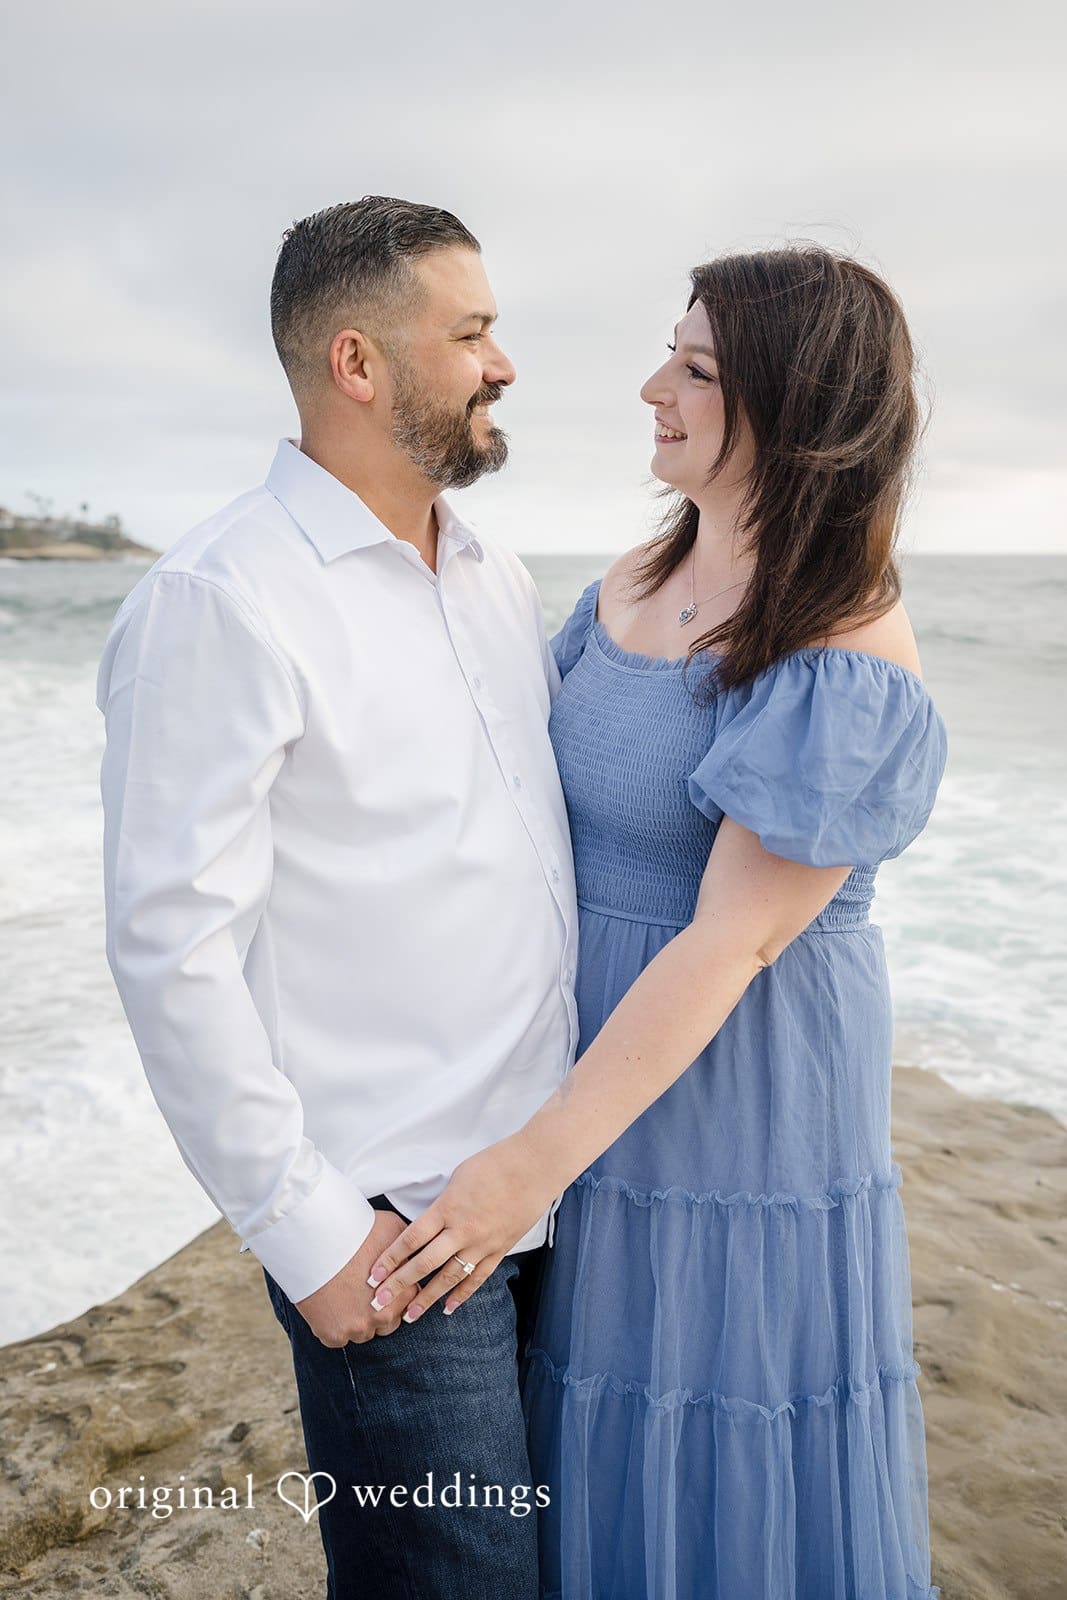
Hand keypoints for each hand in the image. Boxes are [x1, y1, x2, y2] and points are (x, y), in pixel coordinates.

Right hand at [294, 1210, 418, 1346]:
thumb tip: (417, 1252)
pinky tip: (333, 1307)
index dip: (398, 1289)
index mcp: (401, 1293)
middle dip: (382, 1308)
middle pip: (389, 1321)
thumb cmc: (354, 1229)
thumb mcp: (393, 1228)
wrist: (313, 1238)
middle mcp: (382, 1316)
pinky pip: (340, 1338)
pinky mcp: (332, 1334)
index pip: (410, 1300)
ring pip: (365, 1332)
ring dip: (360, 1320)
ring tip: (349, 1298)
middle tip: (367, 1291)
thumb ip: (410, 1246)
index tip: (385, 1281)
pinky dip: (337, 1326)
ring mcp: (356, 1328)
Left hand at [365, 1133, 560, 1322]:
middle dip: (399, 1285)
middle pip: (424, 1263)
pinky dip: (462, 1294)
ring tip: (409, 1316)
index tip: (372, 1275)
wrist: (534, 1167)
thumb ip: (442, 1204)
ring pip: (450, 1277)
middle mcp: (462, 1231)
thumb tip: (430, 1221)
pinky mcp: (500, 1249)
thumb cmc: (494, 1164)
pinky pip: (478, 1277)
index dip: (390, 1259)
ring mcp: (483, 1243)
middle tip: (378, 1302)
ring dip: (427, 1298)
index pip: (411, 1239)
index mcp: (447, 1208)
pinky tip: (448, 1308)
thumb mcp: (458, 1177)